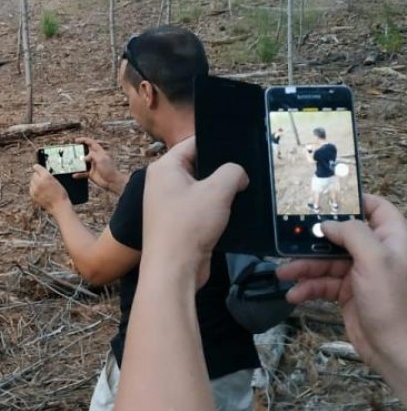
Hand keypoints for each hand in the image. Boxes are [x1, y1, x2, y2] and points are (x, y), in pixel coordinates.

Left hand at [29, 165, 69, 215]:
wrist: (59, 206)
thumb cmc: (60, 194)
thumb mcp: (56, 181)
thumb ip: (47, 175)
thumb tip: (40, 172)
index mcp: (46, 176)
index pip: (37, 167)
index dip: (38, 168)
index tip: (37, 168)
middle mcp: (39, 182)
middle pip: (34, 174)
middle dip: (38, 176)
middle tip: (43, 179)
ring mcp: (35, 189)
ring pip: (32, 181)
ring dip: (35, 182)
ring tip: (43, 186)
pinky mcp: (33, 195)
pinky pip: (31, 188)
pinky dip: (34, 188)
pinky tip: (41, 191)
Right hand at [75, 136, 125, 192]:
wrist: (112, 182)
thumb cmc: (109, 169)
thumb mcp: (101, 159)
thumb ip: (92, 155)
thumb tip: (83, 158)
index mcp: (99, 152)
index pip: (91, 143)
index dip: (84, 140)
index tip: (76, 140)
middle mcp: (95, 158)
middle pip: (85, 152)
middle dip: (78, 150)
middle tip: (70, 151)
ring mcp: (92, 166)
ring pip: (82, 163)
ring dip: (76, 163)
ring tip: (69, 162)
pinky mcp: (91, 174)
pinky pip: (82, 173)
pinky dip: (78, 174)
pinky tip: (74, 175)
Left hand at [142, 137, 247, 285]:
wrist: (174, 269)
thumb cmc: (189, 224)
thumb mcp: (217, 190)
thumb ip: (233, 172)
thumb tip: (239, 174)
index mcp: (165, 167)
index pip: (193, 143)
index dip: (218, 142)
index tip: (241, 144)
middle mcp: (163, 182)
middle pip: (199, 165)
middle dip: (222, 169)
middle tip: (248, 168)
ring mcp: (169, 203)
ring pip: (202, 188)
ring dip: (221, 191)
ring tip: (246, 188)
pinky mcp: (178, 222)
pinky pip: (201, 206)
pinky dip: (216, 207)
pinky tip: (237, 209)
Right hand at [277, 194, 406, 382]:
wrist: (395, 349)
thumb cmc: (392, 301)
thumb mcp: (376, 260)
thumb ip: (352, 234)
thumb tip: (327, 224)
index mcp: (391, 239)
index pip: (375, 208)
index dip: (353, 200)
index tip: (324, 199)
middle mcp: (376, 253)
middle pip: (341, 236)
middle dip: (314, 240)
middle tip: (288, 239)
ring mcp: (361, 274)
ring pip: (326, 261)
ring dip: (303, 267)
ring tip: (283, 274)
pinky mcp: (348, 294)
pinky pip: (322, 284)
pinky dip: (307, 288)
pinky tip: (294, 295)